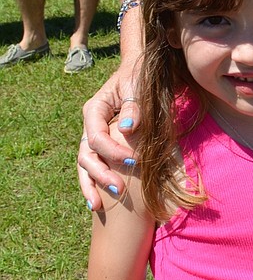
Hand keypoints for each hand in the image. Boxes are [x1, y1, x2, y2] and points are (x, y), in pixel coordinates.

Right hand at [79, 67, 140, 210]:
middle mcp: (90, 125)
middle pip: (86, 155)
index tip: (133, 160)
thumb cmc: (139, 78)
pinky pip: (95, 166)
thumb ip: (134, 107)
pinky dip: (94, 183)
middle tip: (119, 190)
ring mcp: (94, 136)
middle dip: (100, 174)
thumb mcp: (137, 87)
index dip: (112, 151)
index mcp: (94, 110)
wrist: (140, 72)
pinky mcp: (104, 145)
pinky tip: (97, 203)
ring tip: (97, 206)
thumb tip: (129, 128)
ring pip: (86, 164)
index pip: (96, 137)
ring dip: (92, 185)